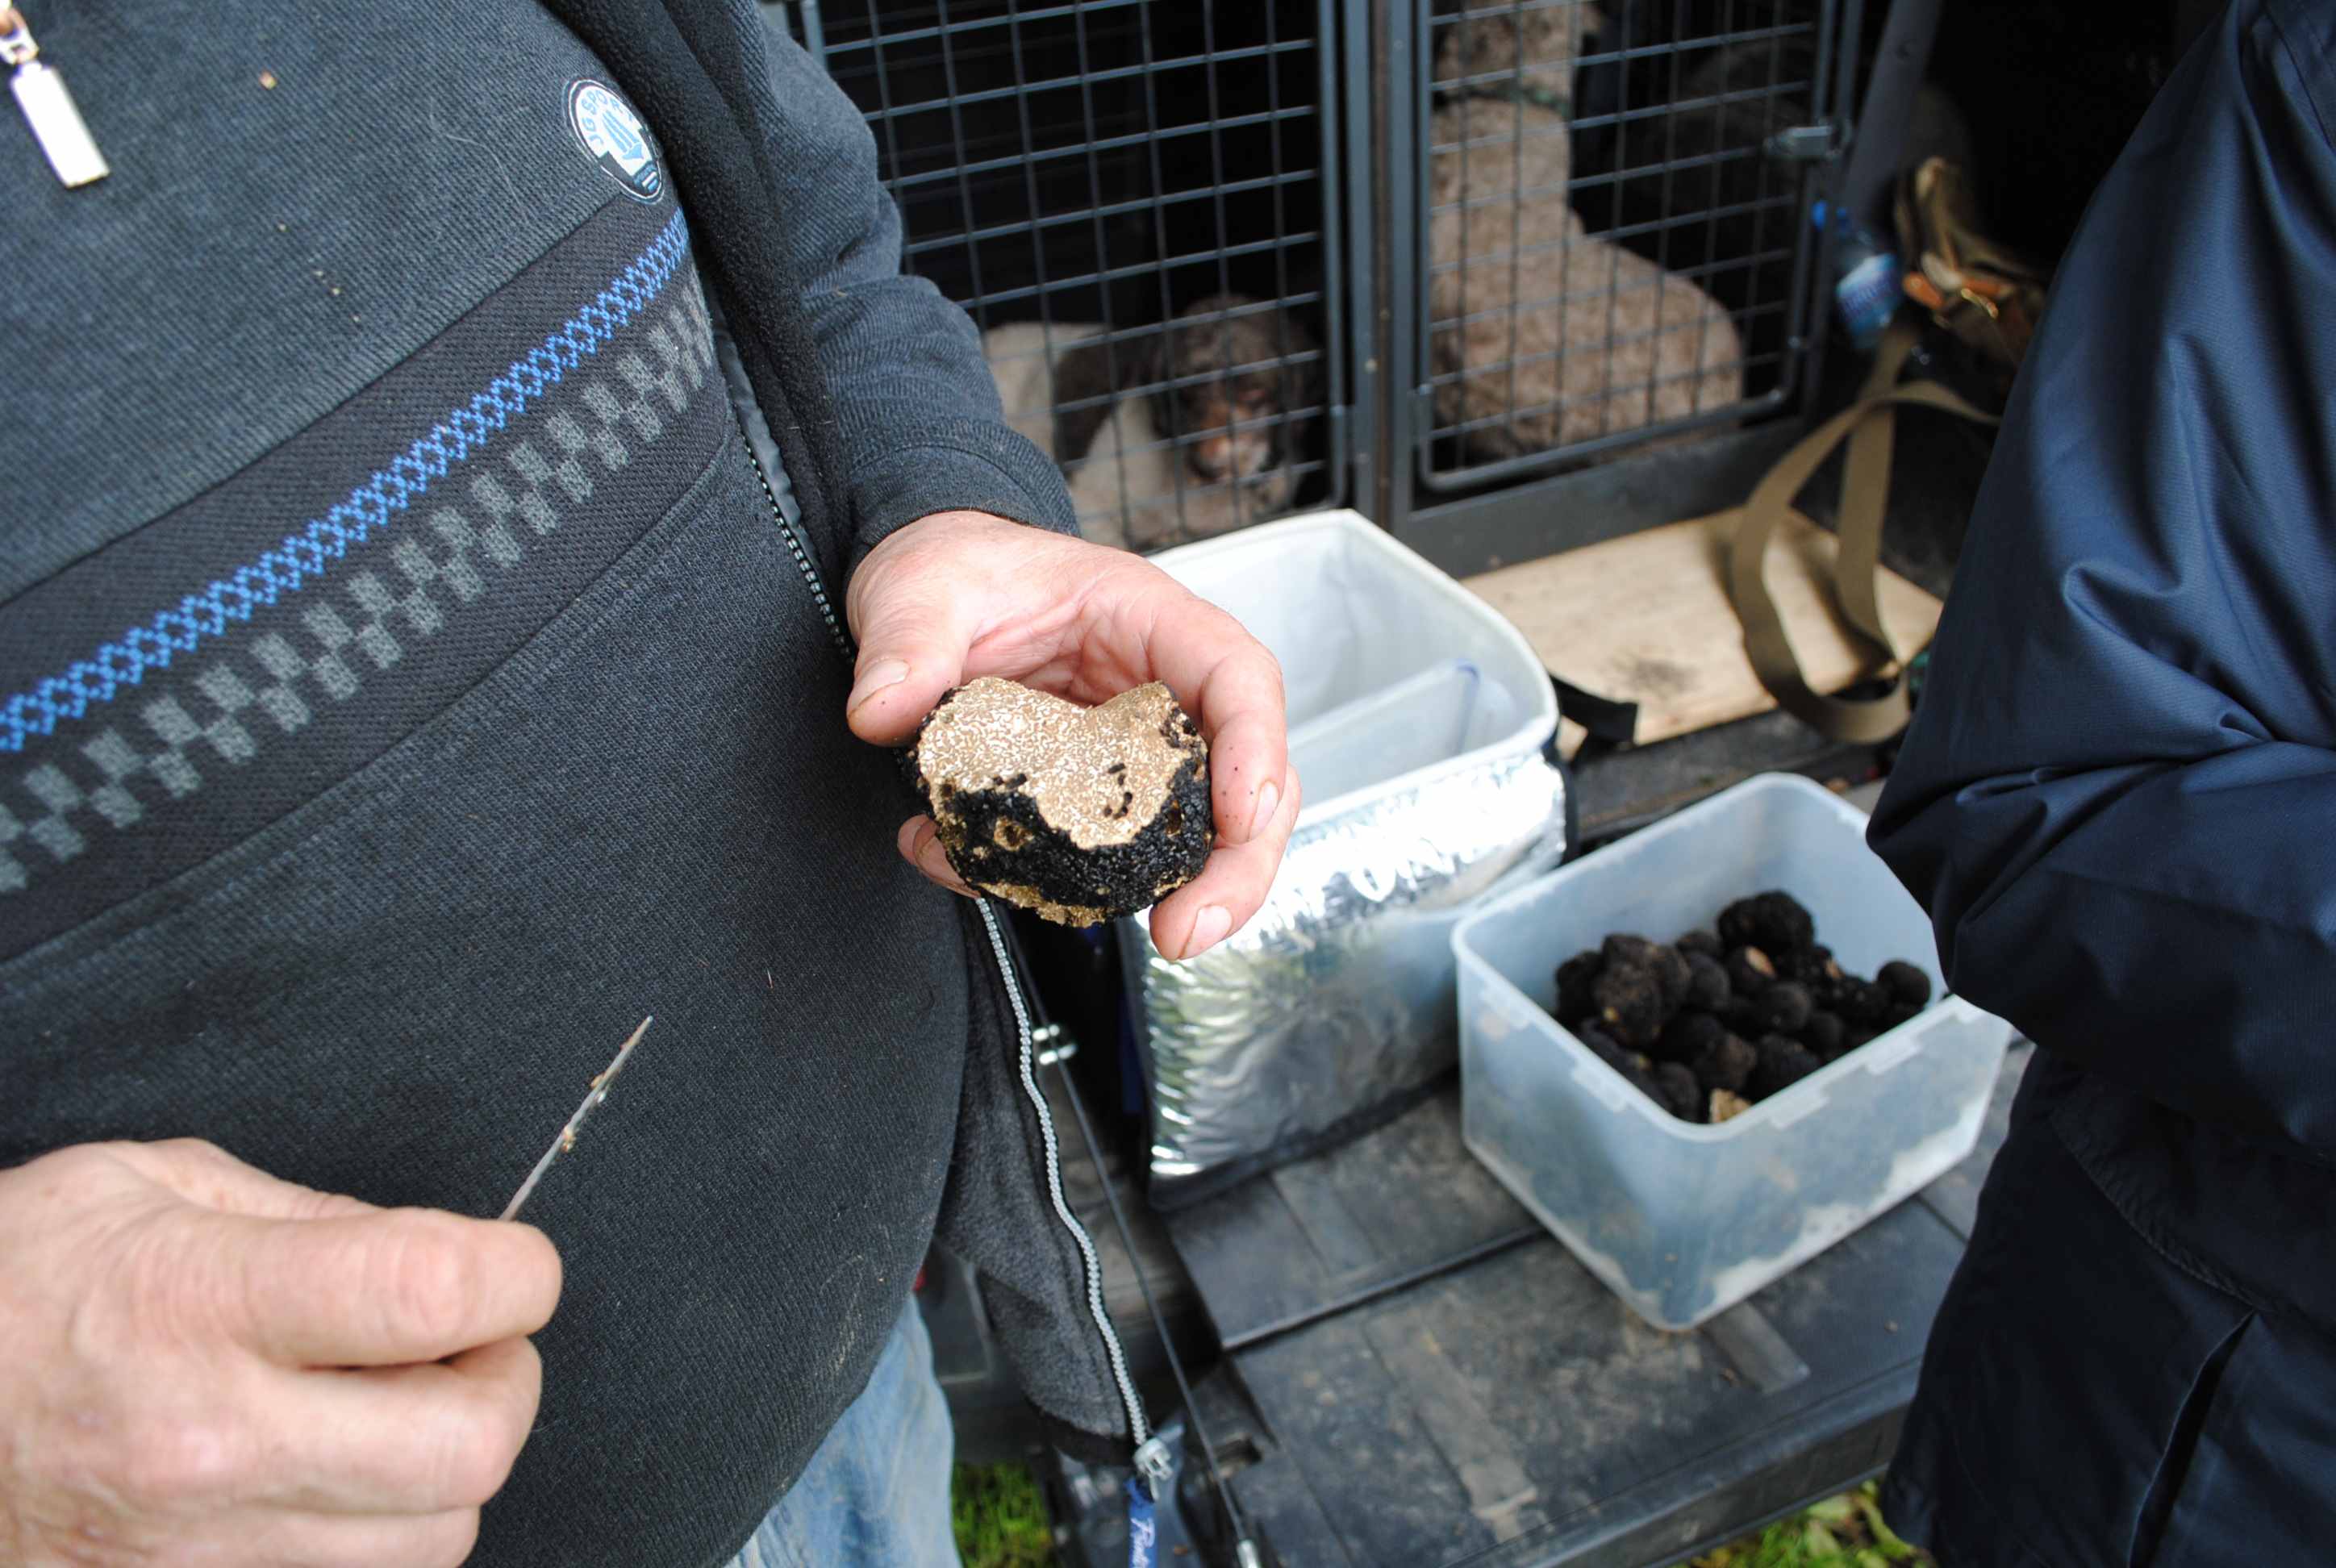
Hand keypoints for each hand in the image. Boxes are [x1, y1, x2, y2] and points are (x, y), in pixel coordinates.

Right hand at [0, 1139, 560, 1567]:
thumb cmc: (4, 1293)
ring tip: (392, 1411)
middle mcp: (211, 1442)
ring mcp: (199, 1553)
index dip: (517, 1272)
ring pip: (434, 1538)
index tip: (511, 1265)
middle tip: (471, 1344)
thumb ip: (306, 1214)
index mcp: (201, 1305)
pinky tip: (335, 1480)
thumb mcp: (142, 1187)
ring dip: (446, 1467)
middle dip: (505, 1381)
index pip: (435, 1293)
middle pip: (468, 1445)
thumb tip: (434, 1248)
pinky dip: (377, 1538)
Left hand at [845, 510, 1297, 959]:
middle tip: (1187, 930)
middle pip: (1240, 780)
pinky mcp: (1085, 799)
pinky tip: (978, 875)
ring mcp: (1127, 753)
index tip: (1241, 817)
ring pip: (1192, 834)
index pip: (1236, 677)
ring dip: (1174, 894)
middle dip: (1236, 865)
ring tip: (1150, 939)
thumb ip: (907, 642)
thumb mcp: (922, 586)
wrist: (921, 591)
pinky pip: (1098, 857)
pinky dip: (1056, 888)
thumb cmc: (952, 567)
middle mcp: (1156, 692)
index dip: (1256, 747)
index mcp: (1147, 618)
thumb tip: (883, 712)